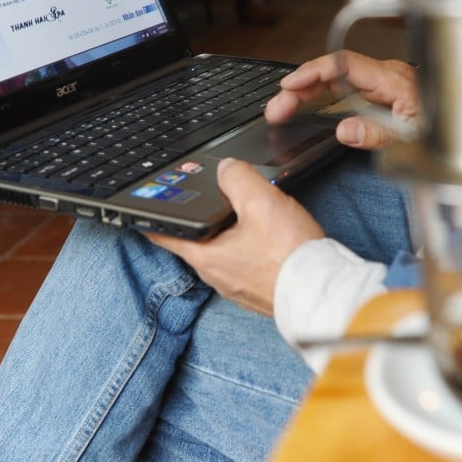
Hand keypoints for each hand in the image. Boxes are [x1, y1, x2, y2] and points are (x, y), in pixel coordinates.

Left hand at [147, 158, 323, 315]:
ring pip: (222, 250)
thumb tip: (225, 167)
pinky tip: (266, 234)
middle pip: (195, 239)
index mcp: (205, 256)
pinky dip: (248, 245)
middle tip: (205, 194)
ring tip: (242, 209)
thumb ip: (237, 178)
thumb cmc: (290, 255)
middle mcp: (216, 275)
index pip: (164, 232)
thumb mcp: (261, 202)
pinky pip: (245, 261)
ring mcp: (237, 285)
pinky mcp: (258, 289)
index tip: (138, 208)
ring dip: (227, 230)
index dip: (150, 216)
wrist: (324, 294)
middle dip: (198, 217)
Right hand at [264, 50, 417, 149]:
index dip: (314, 72)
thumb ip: (379, 134)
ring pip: (336, 78)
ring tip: (283, 108)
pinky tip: (305, 103)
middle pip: (334, 71)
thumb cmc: (449, 127)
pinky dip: (321, 94)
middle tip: (277, 108)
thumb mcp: (416, 139)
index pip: (345, 65)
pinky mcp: (381, 90)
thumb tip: (346, 130)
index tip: (291, 84)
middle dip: (300, 86)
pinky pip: (345, 86)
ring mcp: (383, 81)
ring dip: (307, 91)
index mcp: (394, 79)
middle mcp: (386, 75)